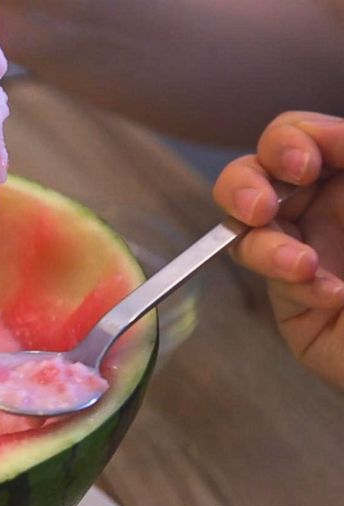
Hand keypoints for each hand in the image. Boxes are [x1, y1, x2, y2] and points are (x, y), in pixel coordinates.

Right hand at [214, 111, 343, 389]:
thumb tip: (333, 134)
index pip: (304, 136)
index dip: (292, 139)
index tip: (309, 162)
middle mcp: (328, 206)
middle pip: (256, 172)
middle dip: (247, 182)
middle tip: (260, 206)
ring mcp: (307, 250)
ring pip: (246, 228)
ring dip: (264, 244)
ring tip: (300, 266)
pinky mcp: (294, 299)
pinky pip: (271, 280)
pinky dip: (296, 285)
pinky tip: (332, 296)